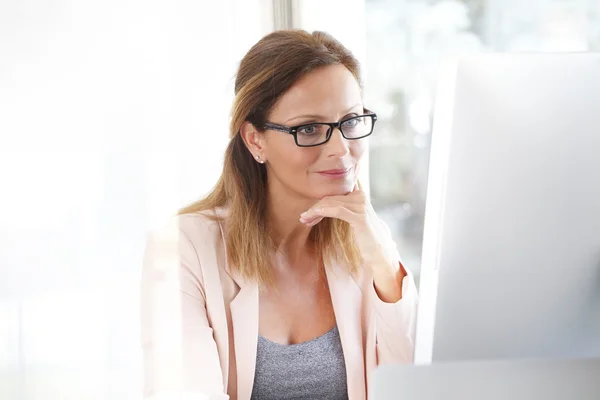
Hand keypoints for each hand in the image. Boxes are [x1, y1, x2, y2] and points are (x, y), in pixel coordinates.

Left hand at [299, 184, 405, 301]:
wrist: (379, 253)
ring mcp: (361, 205)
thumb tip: (322, 206)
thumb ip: (343, 209)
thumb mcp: (353, 219)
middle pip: (330, 198)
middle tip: (303, 218)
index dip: (319, 202)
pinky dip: (323, 211)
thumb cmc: (365, 238)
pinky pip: (337, 210)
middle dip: (314, 208)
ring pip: (331, 203)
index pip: (333, 194)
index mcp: (359, 194)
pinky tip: (313, 216)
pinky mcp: (360, 216)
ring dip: (314, 211)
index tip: (308, 214)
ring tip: (304, 219)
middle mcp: (361, 196)